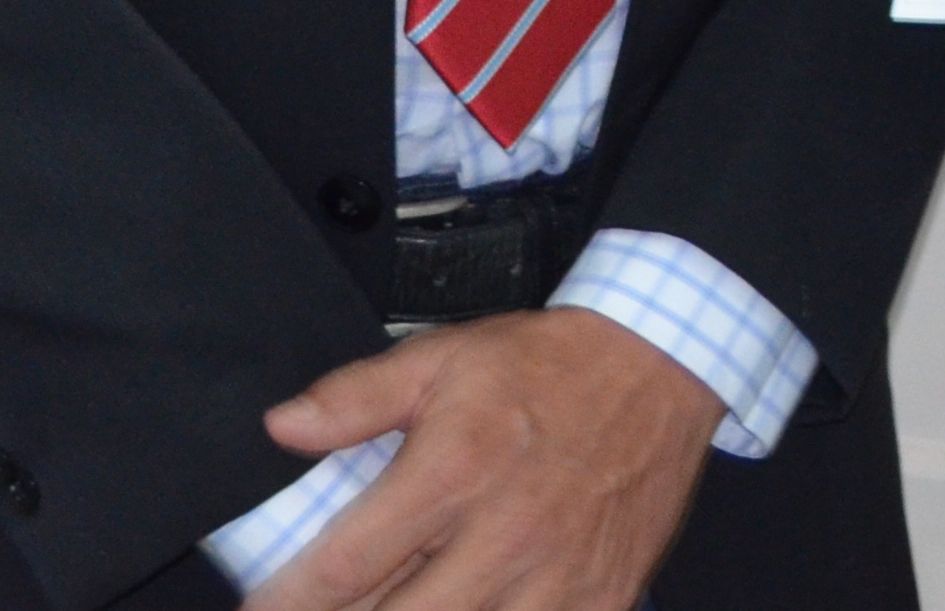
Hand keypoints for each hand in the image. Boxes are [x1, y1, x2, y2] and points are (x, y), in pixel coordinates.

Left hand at [243, 307, 720, 610]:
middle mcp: (502, 536)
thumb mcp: (443, 358)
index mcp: (453, 472)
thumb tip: (281, 428)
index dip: (284, 604)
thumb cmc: (549, 367)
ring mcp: (555, 580)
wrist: (663, 366)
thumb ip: (355, 397)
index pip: (343, 568)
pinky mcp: (600, 602)